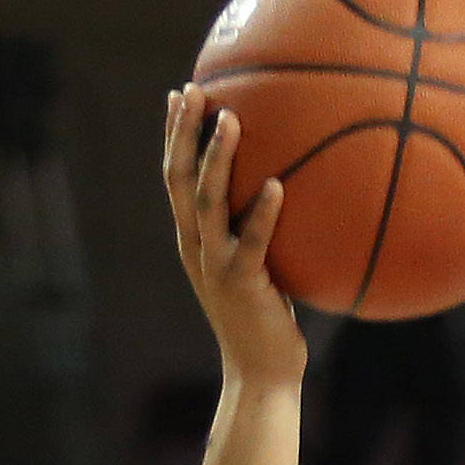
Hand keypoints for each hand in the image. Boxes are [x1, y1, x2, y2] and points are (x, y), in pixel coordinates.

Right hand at [162, 89, 308, 393]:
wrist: (260, 375)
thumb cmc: (266, 321)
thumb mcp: (256, 269)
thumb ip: (259, 232)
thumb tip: (291, 189)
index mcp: (193, 240)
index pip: (174, 178)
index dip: (174, 135)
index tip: (180, 93)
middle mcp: (195, 247)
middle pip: (178, 179)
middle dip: (182, 132)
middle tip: (193, 89)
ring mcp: (215, 265)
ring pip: (207, 202)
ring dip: (218, 158)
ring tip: (232, 119)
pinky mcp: (242, 284)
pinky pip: (252, 242)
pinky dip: (263, 212)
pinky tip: (279, 184)